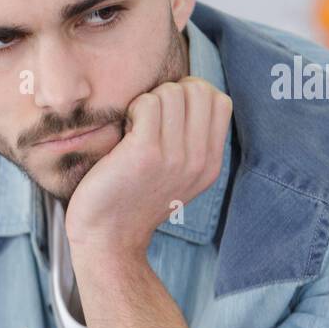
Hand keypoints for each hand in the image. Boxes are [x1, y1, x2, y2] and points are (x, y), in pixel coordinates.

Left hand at [64, 76, 230, 256]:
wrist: (108, 237)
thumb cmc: (132, 199)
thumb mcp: (178, 175)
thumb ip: (192, 142)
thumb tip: (190, 92)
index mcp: (211, 164)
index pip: (220, 101)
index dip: (191, 95)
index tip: (168, 115)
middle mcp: (199, 160)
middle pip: (198, 90)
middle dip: (169, 93)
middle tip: (148, 119)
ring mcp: (175, 157)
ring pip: (171, 93)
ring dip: (148, 101)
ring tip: (135, 127)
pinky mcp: (146, 153)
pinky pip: (147, 103)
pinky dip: (132, 108)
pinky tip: (123, 132)